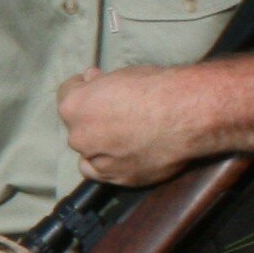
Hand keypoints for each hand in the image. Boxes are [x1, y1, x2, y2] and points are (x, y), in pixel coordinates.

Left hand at [57, 65, 218, 186]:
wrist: (187, 115)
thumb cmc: (157, 88)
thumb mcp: (123, 74)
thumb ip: (101, 83)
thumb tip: (90, 80)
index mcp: (74, 107)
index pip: (67, 94)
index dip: (84, 88)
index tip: (95, 85)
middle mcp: (78, 136)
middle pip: (78, 126)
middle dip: (93, 118)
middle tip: (118, 112)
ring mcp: (97, 161)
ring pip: (90, 152)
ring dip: (100, 144)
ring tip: (126, 135)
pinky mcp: (118, 179)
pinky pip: (102, 173)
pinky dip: (108, 165)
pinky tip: (124, 154)